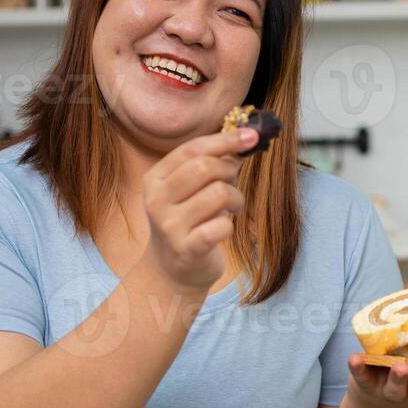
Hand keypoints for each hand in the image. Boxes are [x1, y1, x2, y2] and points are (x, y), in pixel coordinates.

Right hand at [140, 128, 256, 290]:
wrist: (171, 272)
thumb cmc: (188, 223)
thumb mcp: (192, 190)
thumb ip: (214, 164)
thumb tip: (245, 138)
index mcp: (155, 179)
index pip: (192, 149)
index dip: (225, 140)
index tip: (252, 135)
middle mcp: (156, 200)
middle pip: (205, 168)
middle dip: (229, 172)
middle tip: (232, 185)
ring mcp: (169, 226)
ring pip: (219, 194)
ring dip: (235, 200)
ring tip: (230, 210)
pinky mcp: (187, 249)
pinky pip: (221, 226)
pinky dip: (229, 225)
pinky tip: (223, 230)